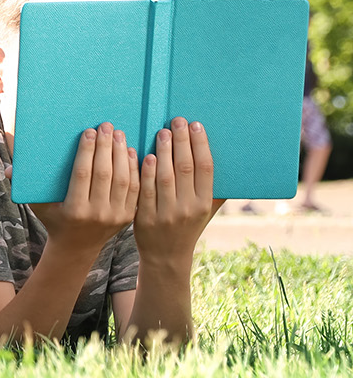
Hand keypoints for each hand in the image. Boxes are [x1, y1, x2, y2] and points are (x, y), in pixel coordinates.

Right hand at [30, 123, 138, 255]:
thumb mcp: (37, 205)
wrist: (76, 246)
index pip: (82, 174)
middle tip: (106, 126)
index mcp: (74, 210)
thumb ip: (24, 186)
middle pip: (104, 174)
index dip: (86, 151)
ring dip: (122, 154)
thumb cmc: (53, 218)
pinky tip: (131, 151)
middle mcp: (97, 214)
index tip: (89, 132)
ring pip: (123, 179)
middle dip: (106, 147)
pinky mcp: (128, 216)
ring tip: (119, 135)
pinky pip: (135, 188)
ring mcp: (115, 216)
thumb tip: (8, 168)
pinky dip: (134, 168)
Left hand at [135, 117, 221, 262]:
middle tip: (177, 121)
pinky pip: (145, 190)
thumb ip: (215, 189)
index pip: (205, 169)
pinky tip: (146, 155)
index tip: (196, 126)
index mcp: (204, 203)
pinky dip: (146, 172)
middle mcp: (188, 208)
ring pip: (164, 177)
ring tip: (163, 132)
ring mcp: (166, 213)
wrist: (166, 256)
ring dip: (164, 152)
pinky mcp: (145, 217)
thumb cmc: (188, 227)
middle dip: (182, 142)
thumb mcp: (206, 211)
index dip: (200, 145)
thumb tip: (232, 162)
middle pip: (185, 168)